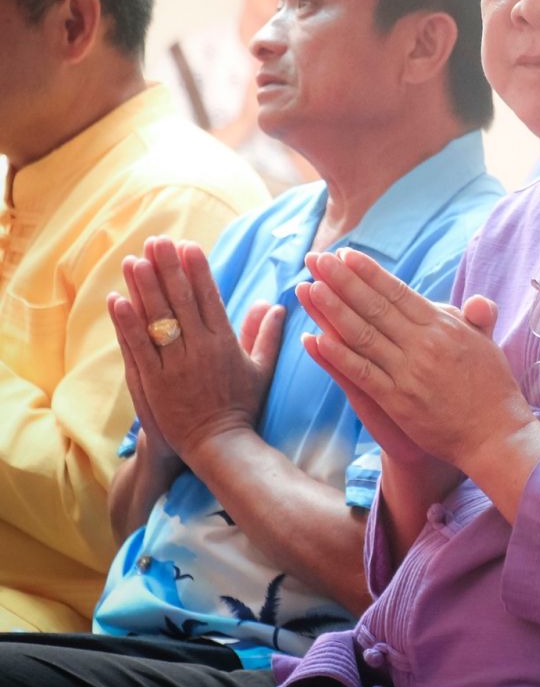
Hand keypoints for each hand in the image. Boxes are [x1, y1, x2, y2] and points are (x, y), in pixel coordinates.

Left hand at [107, 238, 283, 461]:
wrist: (217, 444)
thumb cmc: (240, 407)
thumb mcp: (260, 370)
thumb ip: (265, 335)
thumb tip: (274, 305)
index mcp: (225, 344)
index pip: (210, 299)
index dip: (197, 271)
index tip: (188, 246)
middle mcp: (199, 350)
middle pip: (180, 302)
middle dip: (167, 269)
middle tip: (156, 241)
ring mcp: (174, 366)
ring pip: (156, 320)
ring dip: (143, 288)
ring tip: (133, 260)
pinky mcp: (153, 382)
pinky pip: (137, 347)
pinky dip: (127, 324)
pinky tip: (118, 300)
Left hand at [296, 248, 539, 473]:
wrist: (496, 433)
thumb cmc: (493, 388)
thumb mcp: (489, 344)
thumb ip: (478, 318)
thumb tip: (476, 300)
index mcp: (444, 326)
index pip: (399, 292)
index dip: (369, 272)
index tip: (345, 255)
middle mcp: (424, 344)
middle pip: (375, 306)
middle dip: (341, 280)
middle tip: (316, 258)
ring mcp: (409, 372)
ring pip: (363, 335)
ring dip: (333, 310)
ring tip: (309, 287)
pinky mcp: (399, 401)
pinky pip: (363, 373)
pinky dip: (339, 356)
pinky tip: (317, 339)